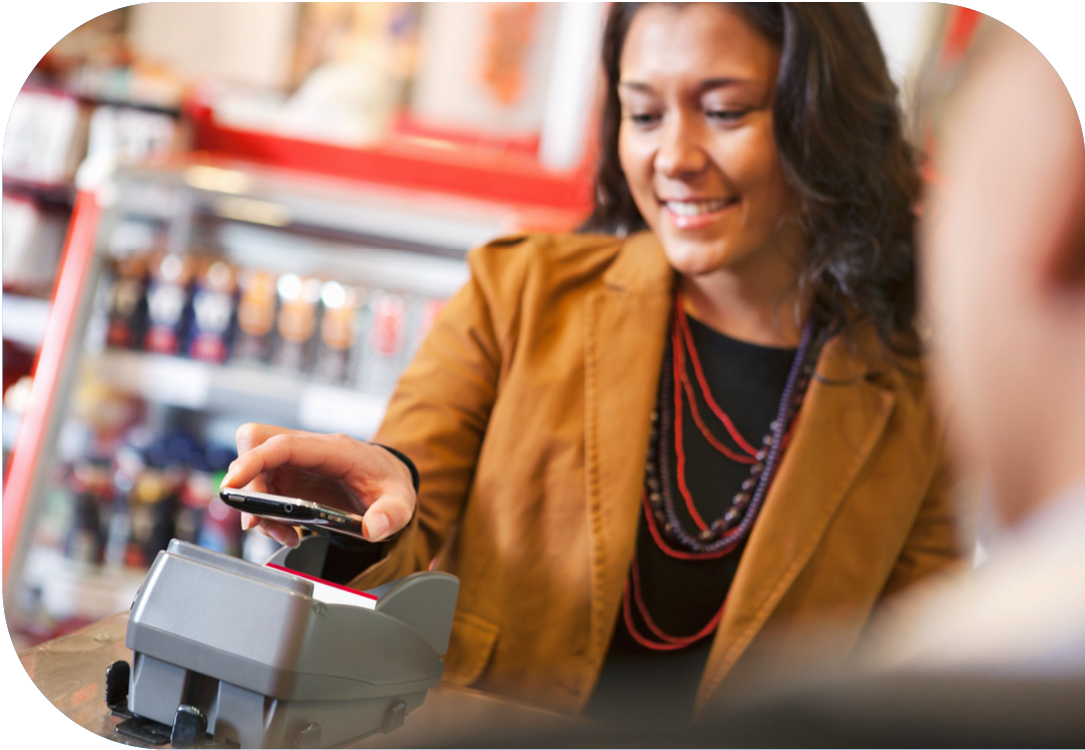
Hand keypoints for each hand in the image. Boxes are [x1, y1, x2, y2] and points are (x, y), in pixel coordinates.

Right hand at [221, 423, 416, 547]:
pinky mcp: (289, 477)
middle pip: (256, 445)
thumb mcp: (401, 500)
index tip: (233, 485)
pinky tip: (288, 532)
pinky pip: (262, 488)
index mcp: (335, 449)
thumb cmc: (389, 483)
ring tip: (283, 533)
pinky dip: (266, 514)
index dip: (253, 461)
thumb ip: (391, 514)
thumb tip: (373, 529)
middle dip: (248, 481)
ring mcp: (296, 462)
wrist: (389, 478)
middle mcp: (309, 450)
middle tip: (258, 518)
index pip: (283, 445)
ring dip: (257, 505)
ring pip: (255, 469)